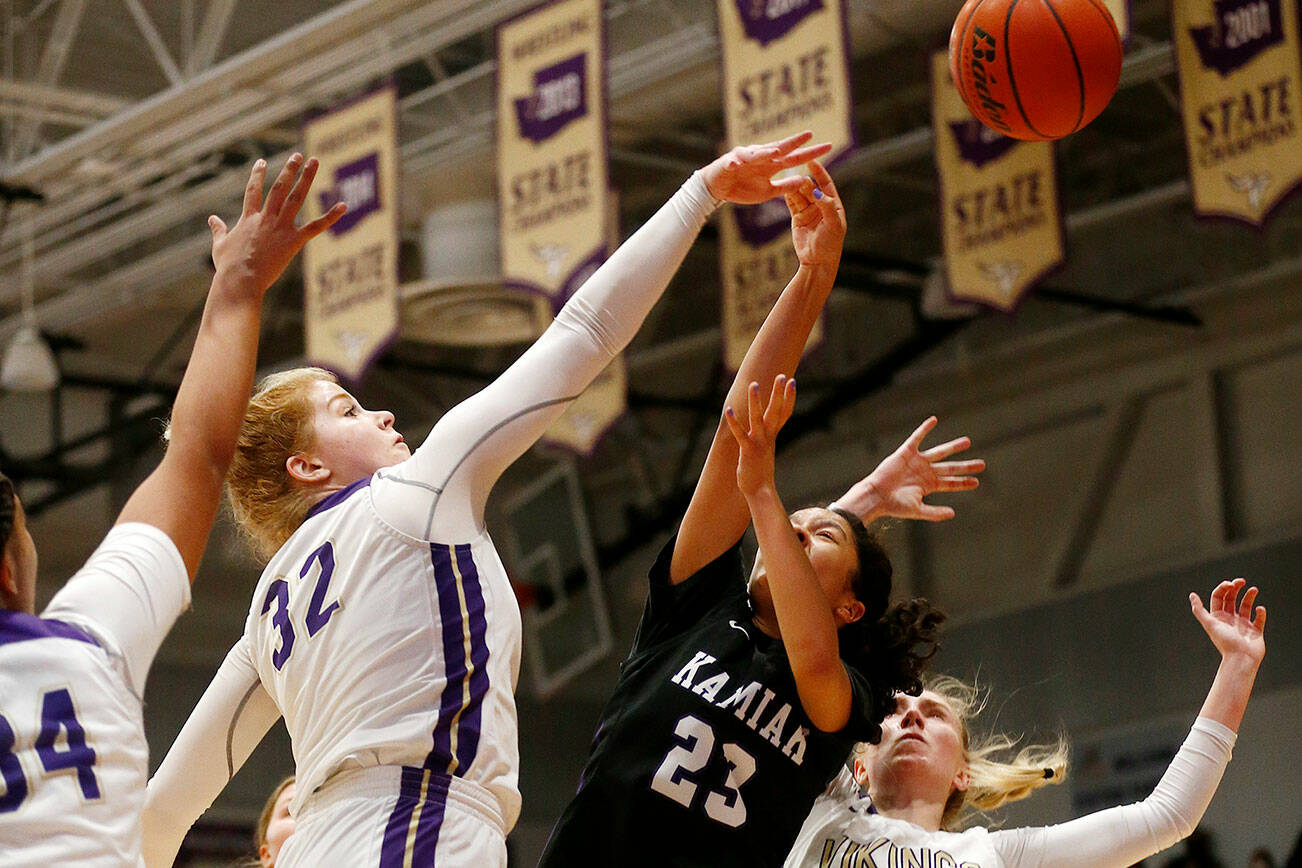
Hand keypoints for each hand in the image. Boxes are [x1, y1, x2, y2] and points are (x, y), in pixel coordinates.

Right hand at [210, 154, 347, 293]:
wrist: (240, 280)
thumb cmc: (228, 267)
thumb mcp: (220, 245)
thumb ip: (218, 229)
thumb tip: (212, 218)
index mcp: (248, 218)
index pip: (253, 191)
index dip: (257, 175)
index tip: (261, 161)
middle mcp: (265, 218)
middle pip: (279, 188)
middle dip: (289, 170)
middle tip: (298, 155)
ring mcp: (280, 228)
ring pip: (296, 198)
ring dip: (306, 178)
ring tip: (315, 162)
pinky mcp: (293, 241)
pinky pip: (315, 226)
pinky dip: (330, 216)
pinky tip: (343, 205)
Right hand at [700, 131, 832, 204]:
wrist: (718, 188)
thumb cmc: (742, 187)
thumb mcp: (768, 191)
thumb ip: (785, 186)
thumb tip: (804, 180)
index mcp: (772, 164)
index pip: (795, 157)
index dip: (810, 152)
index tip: (828, 147)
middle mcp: (762, 157)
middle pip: (781, 148)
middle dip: (794, 142)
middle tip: (810, 134)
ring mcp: (746, 158)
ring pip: (758, 154)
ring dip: (766, 153)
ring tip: (777, 152)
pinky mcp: (729, 162)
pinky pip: (733, 162)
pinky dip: (736, 162)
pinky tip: (738, 164)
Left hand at [723, 375, 796, 497]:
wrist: (759, 492)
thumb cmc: (760, 471)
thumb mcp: (765, 450)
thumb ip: (766, 438)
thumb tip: (766, 429)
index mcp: (773, 436)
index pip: (785, 413)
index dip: (789, 397)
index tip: (792, 381)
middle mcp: (768, 437)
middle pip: (776, 411)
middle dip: (778, 393)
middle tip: (782, 375)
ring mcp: (759, 443)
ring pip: (758, 418)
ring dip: (756, 401)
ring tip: (754, 384)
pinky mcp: (748, 451)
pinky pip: (740, 434)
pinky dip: (734, 423)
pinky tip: (728, 411)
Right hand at [785, 160, 845, 267]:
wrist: (818, 261)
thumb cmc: (830, 244)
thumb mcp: (833, 224)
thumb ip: (826, 206)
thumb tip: (816, 191)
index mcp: (833, 204)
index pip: (826, 184)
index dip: (820, 172)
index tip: (812, 161)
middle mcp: (820, 205)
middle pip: (811, 188)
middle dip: (804, 182)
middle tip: (796, 177)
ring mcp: (808, 211)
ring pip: (800, 195)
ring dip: (794, 188)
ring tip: (788, 182)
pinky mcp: (797, 217)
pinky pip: (792, 204)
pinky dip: (788, 196)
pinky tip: (782, 189)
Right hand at [839, 417, 983, 521]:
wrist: (876, 496)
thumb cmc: (894, 505)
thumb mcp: (917, 510)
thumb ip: (935, 512)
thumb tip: (953, 513)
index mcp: (928, 485)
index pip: (950, 483)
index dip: (963, 483)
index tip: (977, 482)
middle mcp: (925, 472)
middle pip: (950, 468)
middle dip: (965, 466)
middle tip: (981, 464)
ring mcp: (917, 461)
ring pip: (939, 452)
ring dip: (953, 447)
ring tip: (967, 442)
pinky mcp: (906, 452)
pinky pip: (917, 437)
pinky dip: (925, 429)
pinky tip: (934, 420)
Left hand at [1190, 579, 1265, 665]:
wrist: (1241, 660)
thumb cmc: (1225, 642)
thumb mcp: (1210, 624)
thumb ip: (1199, 610)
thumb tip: (1191, 595)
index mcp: (1218, 617)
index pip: (1219, 597)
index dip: (1223, 588)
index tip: (1231, 584)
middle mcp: (1230, 619)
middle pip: (1231, 598)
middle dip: (1236, 588)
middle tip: (1241, 581)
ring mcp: (1243, 625)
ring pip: (1246, 606)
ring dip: (1249, 596)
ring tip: (1254, 589)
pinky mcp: (1256, 631)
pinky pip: (1259, 619)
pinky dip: (1261, 613)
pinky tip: (1260, 609)